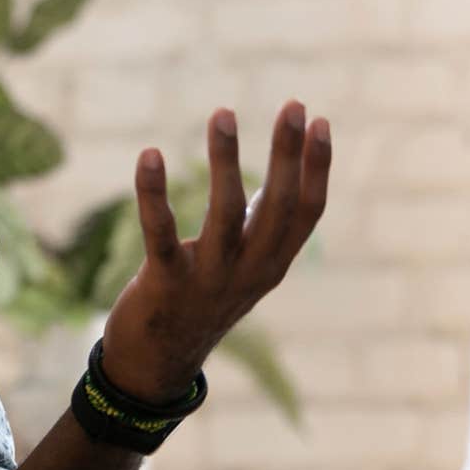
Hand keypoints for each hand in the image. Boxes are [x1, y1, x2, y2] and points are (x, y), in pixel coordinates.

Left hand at [100, 100, 332, 402]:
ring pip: (225, 214)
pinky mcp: (166, 283)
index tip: (319, 120)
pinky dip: (154, 193)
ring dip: (225, 160)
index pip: (307, 212)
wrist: (158, 364)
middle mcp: (250, 272)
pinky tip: (149, 154)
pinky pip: (161, 233)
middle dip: (288, 155)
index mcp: (272, 264)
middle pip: (277, 207)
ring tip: (223, 112)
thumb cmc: (201, 301)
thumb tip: (280, 176)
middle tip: (294, 105)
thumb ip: (262, 227)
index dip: (317, 167)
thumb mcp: (243, 267)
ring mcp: (210, 279)